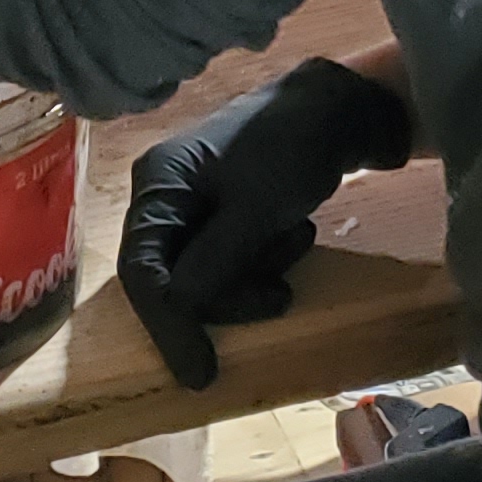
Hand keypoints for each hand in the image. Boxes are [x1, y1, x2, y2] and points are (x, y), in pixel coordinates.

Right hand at [118, 58, 414, 389]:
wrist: (339, 108)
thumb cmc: (291, 148)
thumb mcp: (256, 209)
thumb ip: (214, 262)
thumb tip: (178, 309)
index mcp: (158, 183)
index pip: (142, 270)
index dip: (168, 325)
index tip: (199, 373)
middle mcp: (165, 194)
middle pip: (174, 277)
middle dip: (230, 294)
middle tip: (279, 298)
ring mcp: (192, 203)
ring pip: (207, 273)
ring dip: (255, 273)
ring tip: (297, 241)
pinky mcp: (222, 212)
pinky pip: (229, 258)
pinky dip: (264, 259)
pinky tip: (296, 232)